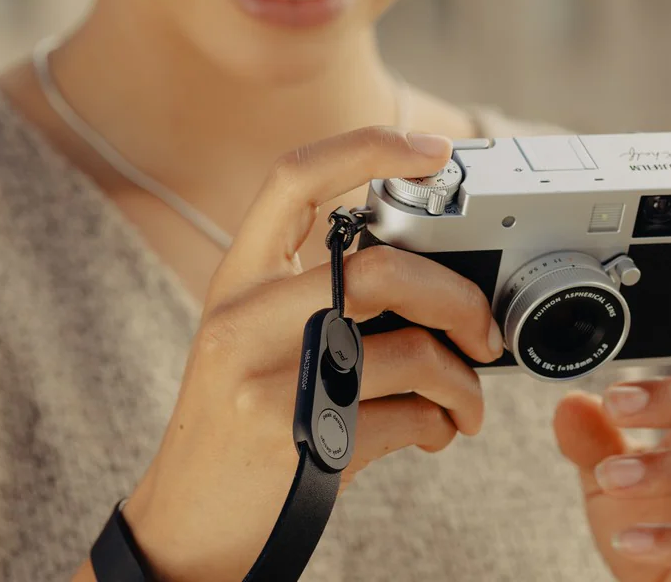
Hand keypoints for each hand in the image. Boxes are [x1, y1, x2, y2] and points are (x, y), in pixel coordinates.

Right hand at [121, 127, 504, 581]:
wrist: (185, 523)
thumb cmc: (240, 415)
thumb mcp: (254, 334)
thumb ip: (320, 292)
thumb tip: (433, 273)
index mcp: (239, 276)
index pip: (294, 178)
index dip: (367, 148)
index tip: (433, 150)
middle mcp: (245, 317)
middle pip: (382, 270)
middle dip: (458, 298)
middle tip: (485, 331)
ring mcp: (266, 381)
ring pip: (410, 350)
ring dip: (462, 381)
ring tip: (466, 401)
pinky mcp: (294, 444)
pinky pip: (406, 417)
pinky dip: (442, 424)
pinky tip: (437, 432)